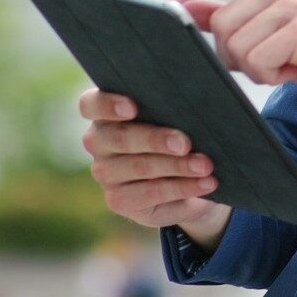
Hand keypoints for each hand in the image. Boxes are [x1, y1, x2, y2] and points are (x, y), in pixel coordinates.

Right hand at [78, 87, 231, 250]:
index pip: (91, 105)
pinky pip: (151, 193)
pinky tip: (205, 183)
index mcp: (104, 112)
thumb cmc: (179, 131)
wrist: (187, 178)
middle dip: (155, 139)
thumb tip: (200, 96)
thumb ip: (175, 104)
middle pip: (120, 138)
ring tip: (205, 165)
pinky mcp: (118, 200)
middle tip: (185, 143)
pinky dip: (182, 187)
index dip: (108, 105)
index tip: (132, 108)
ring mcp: (105, 173)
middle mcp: (98, 141)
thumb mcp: (176, 115)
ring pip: (139, 167)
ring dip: (177, 166)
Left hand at [156, 0, 296, 128]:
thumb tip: (177, 8)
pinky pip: (258, 60)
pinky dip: (271, 76)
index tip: (151, 2)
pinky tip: (296, 71)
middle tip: (268, 60)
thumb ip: (225, 15)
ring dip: (255, 68)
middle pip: (220, 22)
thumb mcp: (264, 29)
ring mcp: (294, 2)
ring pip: (236, 45)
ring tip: (285, 64)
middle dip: (233, 54)